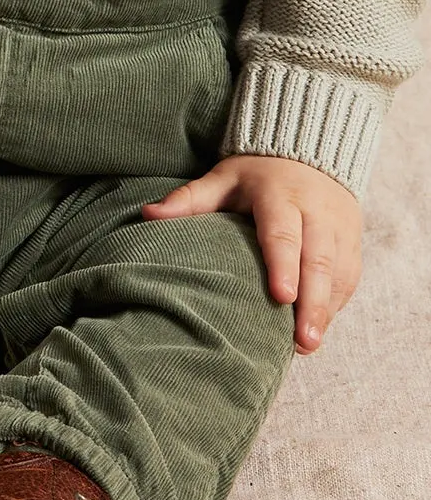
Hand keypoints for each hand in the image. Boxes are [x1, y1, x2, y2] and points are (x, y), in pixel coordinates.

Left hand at [142, 155, 360, 355]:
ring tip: (309, 345)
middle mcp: (315, 211)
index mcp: (280, 195)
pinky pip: (349, 276)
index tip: (281, 296)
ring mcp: (338, 227)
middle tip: (303, 341)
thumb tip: (148, 215)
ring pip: (338, 271)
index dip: (283, 265)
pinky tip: (319, 328)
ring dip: (326, 309)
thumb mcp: (222, 179)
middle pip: (317, 259)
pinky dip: (336, 304)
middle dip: (312, 302)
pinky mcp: (352, 242)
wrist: (308, 154)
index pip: (283, 233)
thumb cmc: (255, 176)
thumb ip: (189, 199)